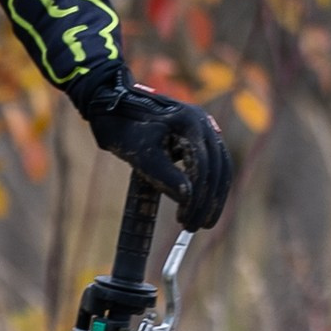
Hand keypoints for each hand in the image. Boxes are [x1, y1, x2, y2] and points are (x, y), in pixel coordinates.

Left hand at [85, 81, 232, 233]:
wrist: (111, 105)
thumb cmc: (122, 128)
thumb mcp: (141, 156)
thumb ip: (165, 177)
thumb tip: (188, 199)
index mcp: (190, 123)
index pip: (204, 167)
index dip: (198, 199)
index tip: (186, 221)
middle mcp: (203, 122)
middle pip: (219, 168)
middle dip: (210, 201)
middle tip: (197, 226)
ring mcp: (202, 126)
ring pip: (220, 166)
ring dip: (213, 195)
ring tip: (201, 219)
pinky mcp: (197, 133)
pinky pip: (212, 161)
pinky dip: (208, 182)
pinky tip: (198, 200)